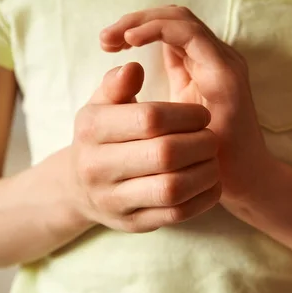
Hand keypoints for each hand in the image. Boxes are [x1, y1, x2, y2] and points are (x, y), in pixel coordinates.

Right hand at [70, 62, 220, 232]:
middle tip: (212, 137)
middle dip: (200, 143)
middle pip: (165, 154)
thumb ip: (117, 84)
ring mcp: (114, 200)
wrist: (79, 187)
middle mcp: (96, 167)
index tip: (202, 115)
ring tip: (213, 159)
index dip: (186, 115)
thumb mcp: (101, 104)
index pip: (149, 118)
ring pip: (172, 189)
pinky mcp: (133, 224)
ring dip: (205, 172)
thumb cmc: (101, 136)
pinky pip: (177, 214)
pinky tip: (211, 182)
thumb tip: (134, 68)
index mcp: (91, 129)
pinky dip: (203, 198)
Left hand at [100, 6, 275, 200]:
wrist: (242, 182)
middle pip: (174, 15)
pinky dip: (159, 30)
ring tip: (113, 37)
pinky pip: (190, 36)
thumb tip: (128, 78)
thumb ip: (159, 96)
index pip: (170, 26)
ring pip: (180, 19)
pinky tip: (132, 41)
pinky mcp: (225, 74)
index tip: (105, 43)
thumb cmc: (206, 156)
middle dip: (135, 19)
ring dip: (142, 22)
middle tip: (104, 38)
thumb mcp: (173, 122)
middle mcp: (216, 58)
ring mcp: (224, 63)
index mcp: (203, 65)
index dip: (136, 26)